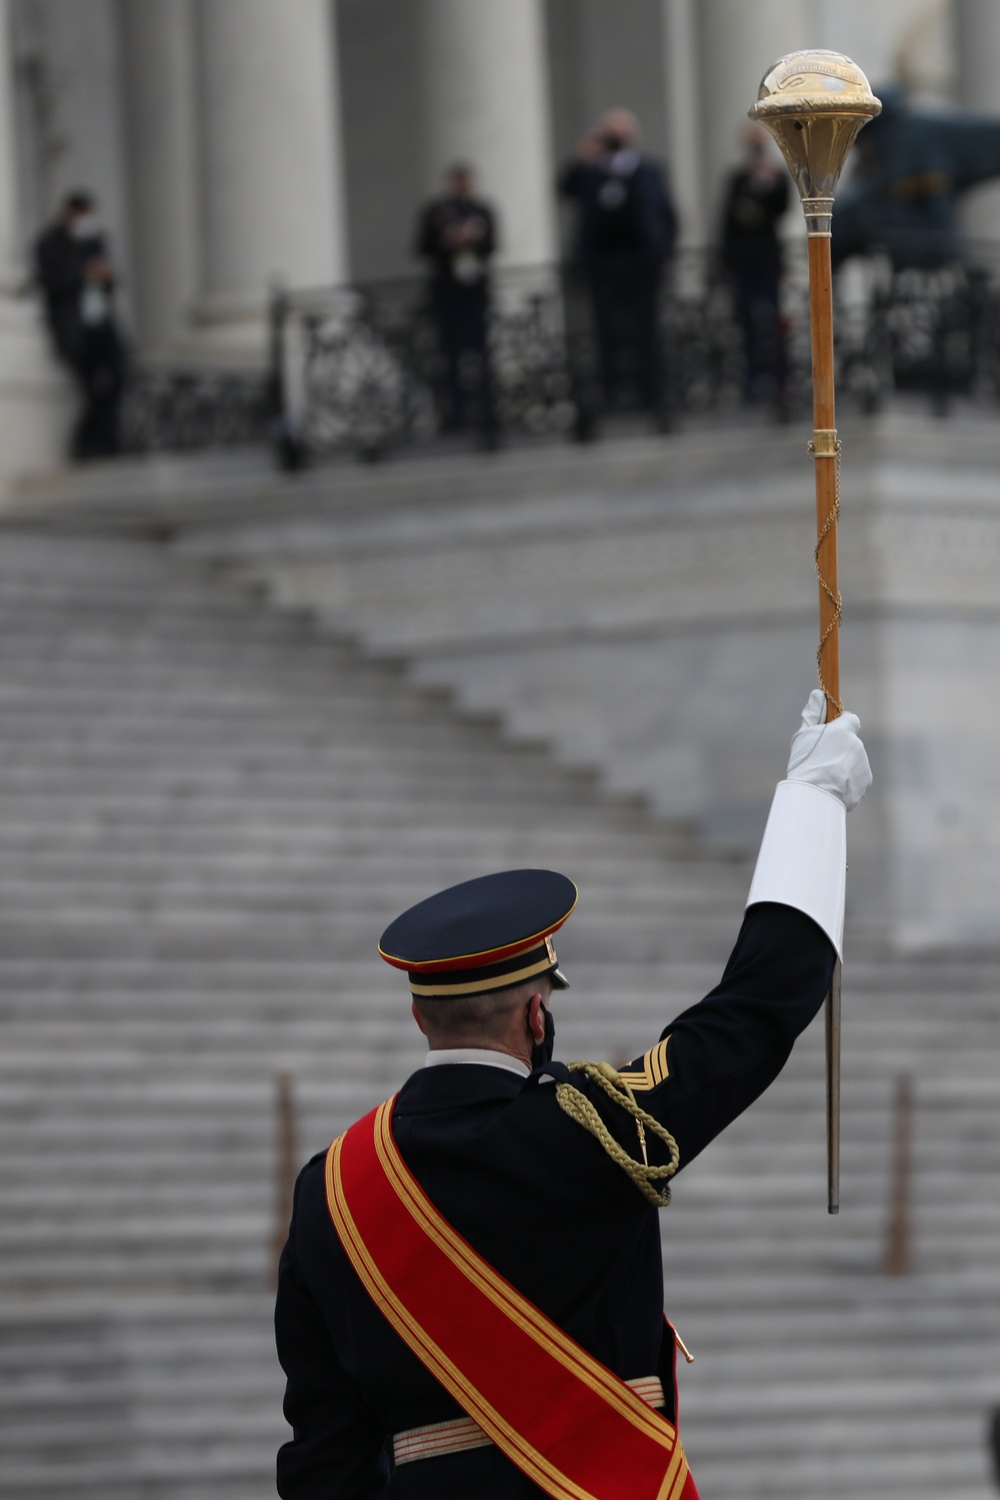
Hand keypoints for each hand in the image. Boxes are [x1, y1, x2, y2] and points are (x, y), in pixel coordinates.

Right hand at [786, 689, 871, 810]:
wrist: (816, 795)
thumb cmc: (805, 763)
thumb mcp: (803, 736)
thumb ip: (813, 714)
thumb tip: (818, 693)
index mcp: (844, 730)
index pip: (851, 719)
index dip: (841, 726)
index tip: (830, 733)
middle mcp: (857, 745)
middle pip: (850, 743)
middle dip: (839, 749)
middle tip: (821, 761)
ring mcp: (863, 764)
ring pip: (853, 761)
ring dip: (843, 766)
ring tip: (825, 778)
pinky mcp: (866, 782)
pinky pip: (857, 778)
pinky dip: (848, 782)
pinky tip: (833, 787)